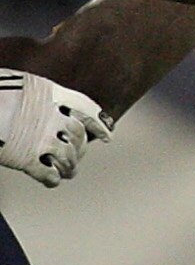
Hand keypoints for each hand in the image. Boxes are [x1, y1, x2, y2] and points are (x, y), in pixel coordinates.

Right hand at [0, 69, 109, 186]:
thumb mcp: (18, 84)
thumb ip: (34, 94)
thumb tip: (40, 98)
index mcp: (50, 94)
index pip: (86, 110)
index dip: (98, 124)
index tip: (107, 134)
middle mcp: (51, 116)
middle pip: (77, 137)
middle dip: (79, 150)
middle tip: (78, 159)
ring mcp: (40, 138)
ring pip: (68, 158)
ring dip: (70, 167)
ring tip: (68, 172)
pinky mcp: (26, 158)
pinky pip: (49, 174)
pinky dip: (53, 179)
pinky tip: (51, 181)